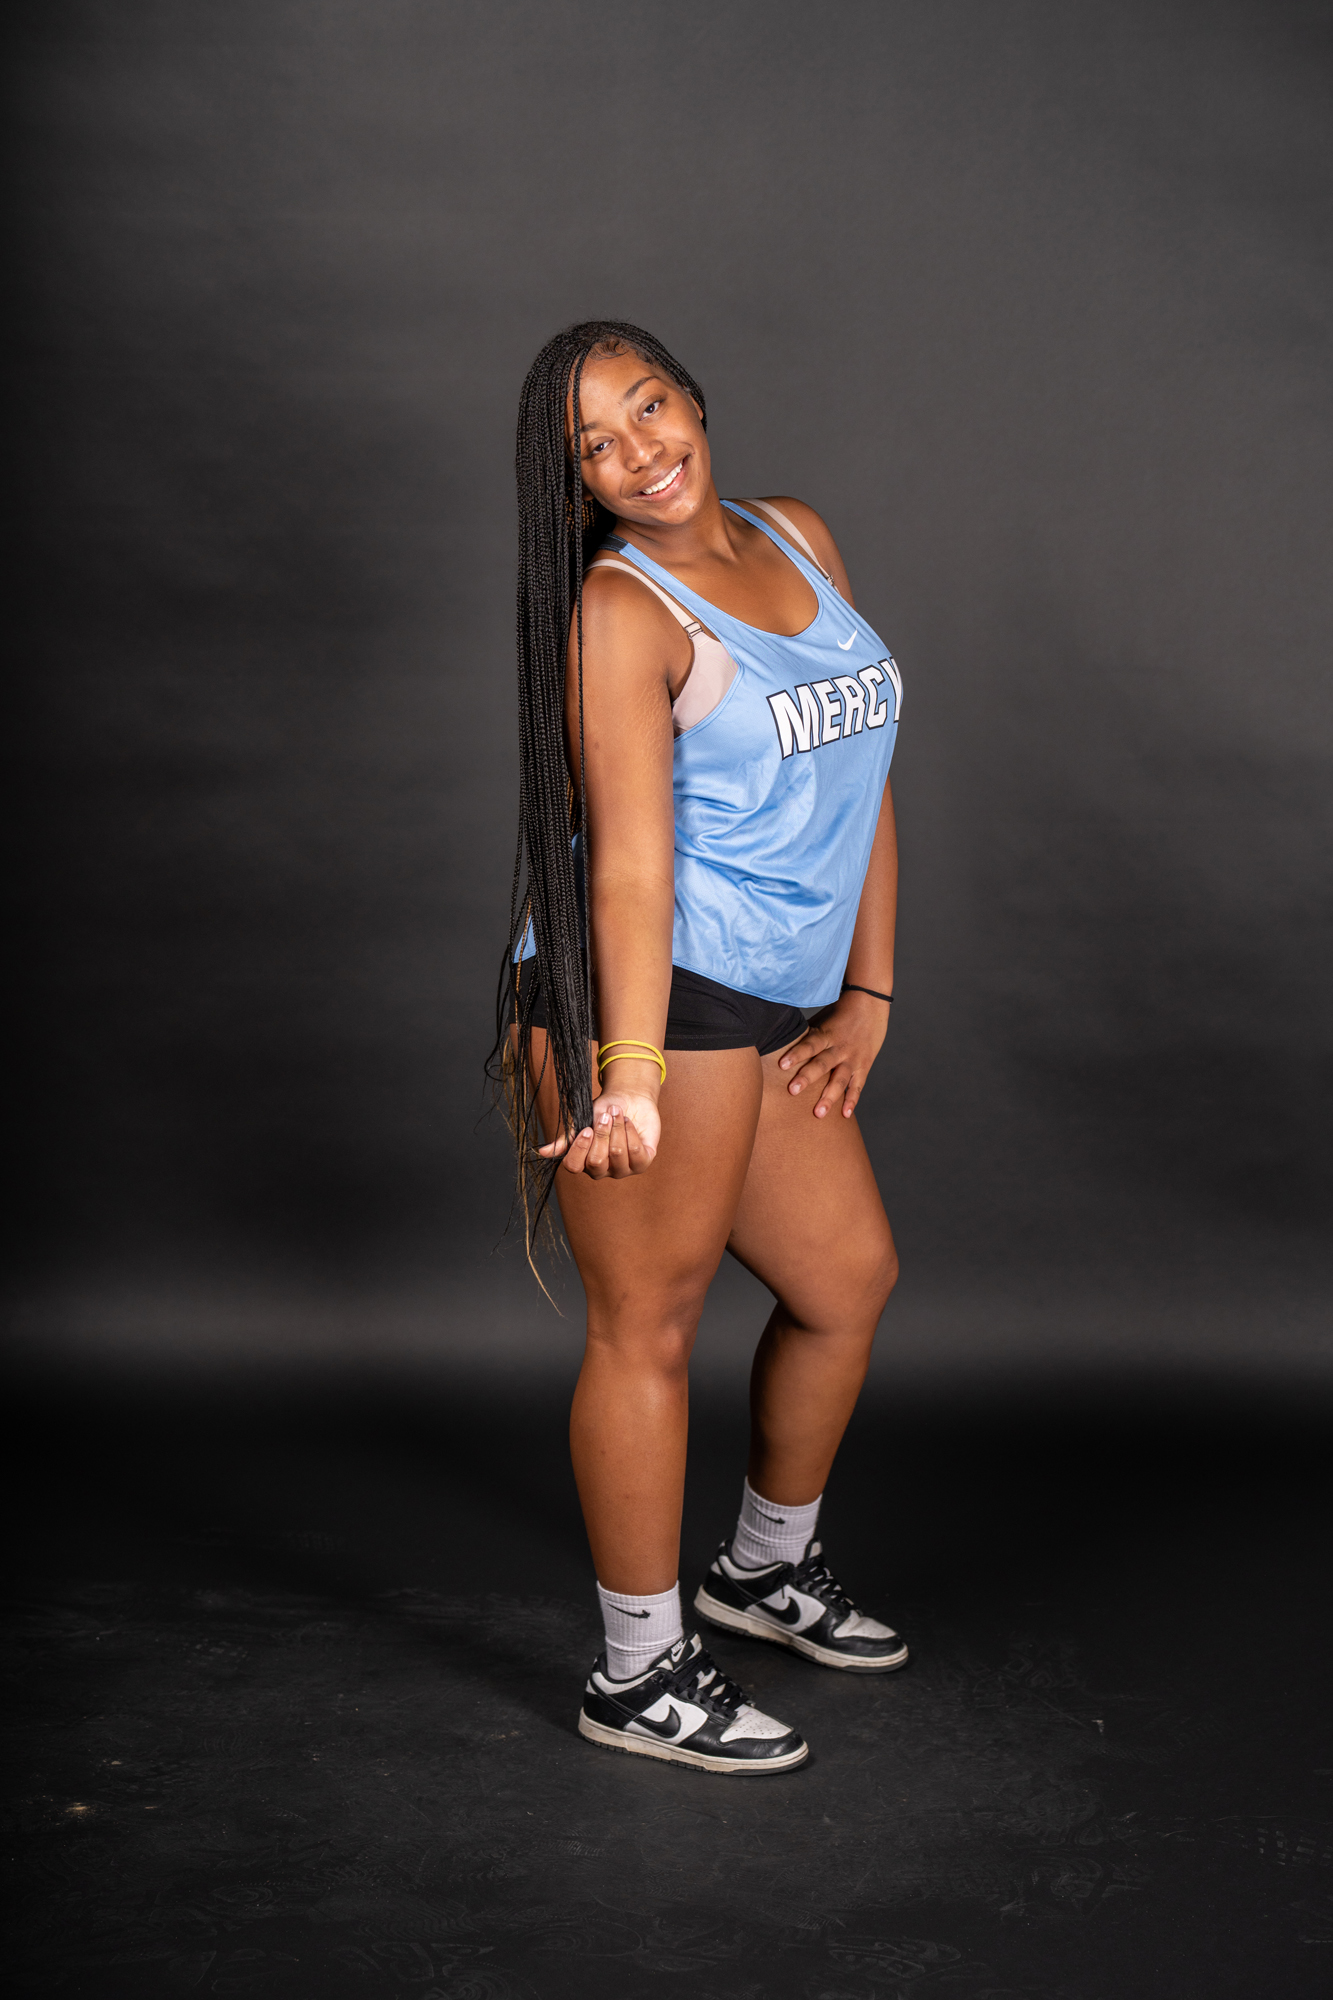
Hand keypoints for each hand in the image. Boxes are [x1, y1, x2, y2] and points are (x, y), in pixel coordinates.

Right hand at [538, 1086, 660, 1177]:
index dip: (580, 1148)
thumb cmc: (603, 1112)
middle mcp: (603, 1170)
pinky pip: (636, 1151)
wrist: (628, 1099)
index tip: (586, 1128)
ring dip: (617, 1128)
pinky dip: (630, 1131)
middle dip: (602, 1134)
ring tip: (617, 1113)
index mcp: (584, 1162)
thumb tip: (543, 1152)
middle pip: (597, 1161)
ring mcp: (623, 1169)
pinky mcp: (642, 1162)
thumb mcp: (582, 1122)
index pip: (574, 1167)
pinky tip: (629, 1121)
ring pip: (617, 1154)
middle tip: (606, 1115)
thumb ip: (567, 1139)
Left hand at [777, 992, 888, 1119]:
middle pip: (822, 1064)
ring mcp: (853, 1058)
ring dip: (829, 1097)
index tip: (782, 1065)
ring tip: (818, 1113)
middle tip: (792, 1090)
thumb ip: (804, 1033)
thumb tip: (775, 1041)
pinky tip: (844, 1115)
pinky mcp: (864, 1065)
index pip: (809, 1044)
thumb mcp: (820, 1018)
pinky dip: (852, 1100)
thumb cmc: (839, 1012)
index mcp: (826, 1033)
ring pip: (840, 1079)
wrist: (871, 1002)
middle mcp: (839, 1047)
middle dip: (807, 1078)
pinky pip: (858, 1086)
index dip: (796, 1054)